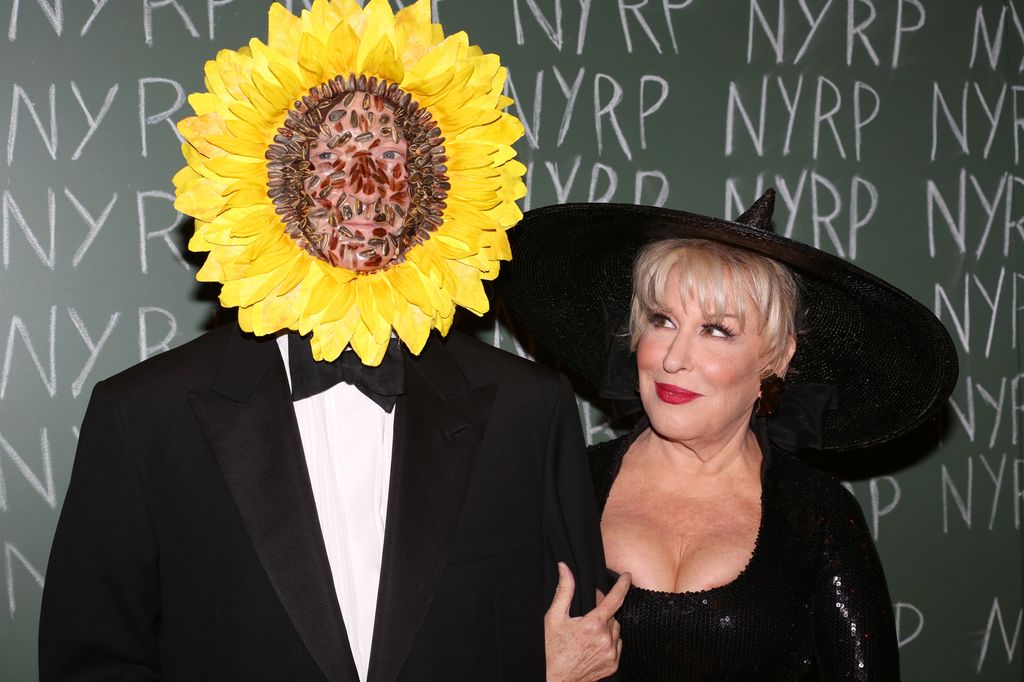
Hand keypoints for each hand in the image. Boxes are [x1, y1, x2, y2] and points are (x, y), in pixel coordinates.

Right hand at [544, 562, 630, 681]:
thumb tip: (564, 568)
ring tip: (588, 630)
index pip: (614, 599)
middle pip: (612, 615)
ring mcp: (610, 654)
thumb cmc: (549, 649)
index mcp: (592, 625)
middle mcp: (605, 640)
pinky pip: (617, 646)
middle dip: (602, 610)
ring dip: (606, 626)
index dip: (622, 585)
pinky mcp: (612, 666)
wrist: (551, 678)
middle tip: (588, 612)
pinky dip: (609, 641)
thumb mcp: (554, 617)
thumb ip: (564, 590)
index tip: (627, 575)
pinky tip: (594, 643)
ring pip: (616, 631)